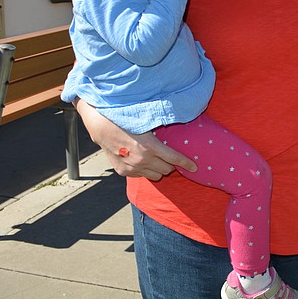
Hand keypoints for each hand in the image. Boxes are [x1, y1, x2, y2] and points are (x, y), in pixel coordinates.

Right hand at [74, 98, 196, 179]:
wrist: (102, 127)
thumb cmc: (127, 122)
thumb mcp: (147, 125)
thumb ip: (161, 133)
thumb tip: (180, 129)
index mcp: (151, 147)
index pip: (175, 159)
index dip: (187, 164)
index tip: (195, 167)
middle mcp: (142, 160)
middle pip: (167, 170)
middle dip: (171, 165)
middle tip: (170, 158)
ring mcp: (132, 168)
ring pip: (156, 176)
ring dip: (159, 169)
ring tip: (156, 160)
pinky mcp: (124, 172)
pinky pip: (142, 176)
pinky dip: (145, 170)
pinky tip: (142, 161)